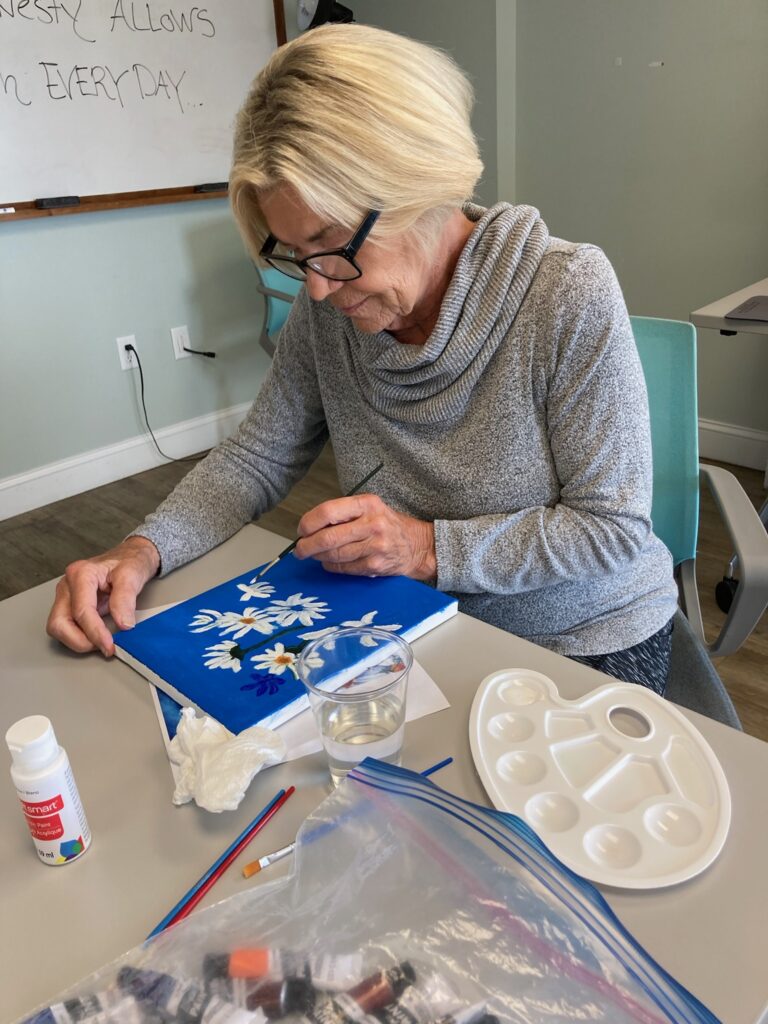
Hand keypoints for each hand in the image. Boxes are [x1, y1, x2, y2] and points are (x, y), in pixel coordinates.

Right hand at [46, 537, 160, 655]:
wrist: (131, 555)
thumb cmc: (129, 561)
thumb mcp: (132, 575)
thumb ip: (125, 599)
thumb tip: (123, 624)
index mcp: (81, 574)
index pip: (82, 611)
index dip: (95, 633)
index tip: (110, 645)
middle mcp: (68, 584)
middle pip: (59, 622)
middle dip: (80, 640)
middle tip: (104, 646)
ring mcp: (66, 595)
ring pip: (58, 627)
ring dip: (77, 640)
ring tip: (101, 641)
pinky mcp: (69, 604)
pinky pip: (66, 625)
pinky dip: (80, 635)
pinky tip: (97, 635)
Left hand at [294, 494, 435, 580]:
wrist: (418, 545)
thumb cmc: (388, 525)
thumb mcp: (370, 509)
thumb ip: (343, 514)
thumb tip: (310, 527)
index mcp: (367, 504)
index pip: (328, 511)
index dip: (308, 522)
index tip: (302, 530)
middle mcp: (372, 523)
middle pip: (328, 537)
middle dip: (307, 545)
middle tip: (300, 550)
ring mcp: (375, 546)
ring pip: (334, 554)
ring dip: (318, 557)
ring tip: (313, 555)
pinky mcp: (375, 565)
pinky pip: (344, 568)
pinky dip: (331, 566)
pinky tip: (329, 562)